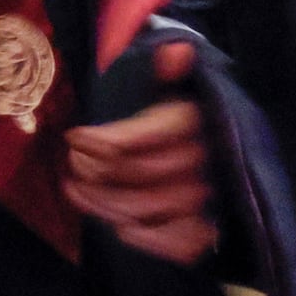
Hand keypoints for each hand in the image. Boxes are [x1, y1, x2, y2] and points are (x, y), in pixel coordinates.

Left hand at [64, 39, 216, 263]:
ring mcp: (212, 197)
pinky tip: (118, 226)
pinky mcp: (213, 229)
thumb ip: (167, 69)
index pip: (148, 135)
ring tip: (75, 190)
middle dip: (98, 169)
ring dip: (106, 203)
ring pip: (152, 208)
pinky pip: (182, 243)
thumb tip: (175, 52)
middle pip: (142, 173)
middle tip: (73, 160)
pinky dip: (147, 239)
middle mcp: (209, 160)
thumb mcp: (173, 83)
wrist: (223, 141)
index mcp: (197, 120)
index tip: (74, 136)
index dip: (106, 140)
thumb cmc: (183, 110)